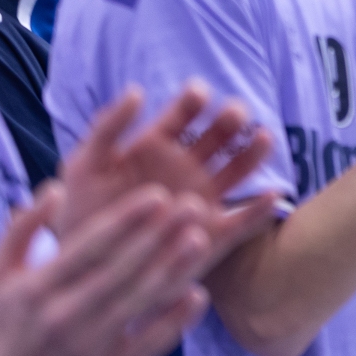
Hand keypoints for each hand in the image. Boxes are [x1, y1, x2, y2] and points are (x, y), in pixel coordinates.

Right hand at [0, 183, 210, 355]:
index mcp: (35, 290)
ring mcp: (89, 348)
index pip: (88, 247)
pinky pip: (151, 341)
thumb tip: (56, 189)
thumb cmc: (6, 332)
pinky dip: (176, 318)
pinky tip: (199, 293)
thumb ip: (21, 230)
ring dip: (175, 268)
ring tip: (201, 238)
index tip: (159, 194)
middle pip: (121, 269)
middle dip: (160, 234)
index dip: (126, 219)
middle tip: (195, 205)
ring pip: (140, 301)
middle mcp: (63, 317)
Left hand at [56, 85, 278, 272]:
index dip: (194, 101)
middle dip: (230, 120)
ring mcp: (202, 199)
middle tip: (235, 113)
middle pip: (219, 136)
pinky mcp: (212, 232)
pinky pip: (245, 220)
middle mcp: (186, 168)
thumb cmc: (80, 213)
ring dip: (254, 152)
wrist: (86, 266)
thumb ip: (106, 128)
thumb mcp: (83, 166)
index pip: (184, 115)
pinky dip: (262, 209)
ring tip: (264, 137)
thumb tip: (138, 89)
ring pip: (239, 169)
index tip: (199, 93)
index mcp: (157, 147)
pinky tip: (274, 194)